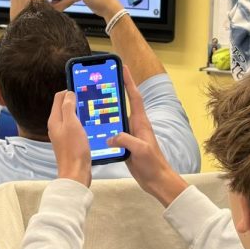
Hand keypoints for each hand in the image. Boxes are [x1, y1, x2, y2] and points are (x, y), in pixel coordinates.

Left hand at [47, 90, 90, 186]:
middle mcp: (56, 126)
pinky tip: (91, 124)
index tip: (84, 90)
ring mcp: (63, 134)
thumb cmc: (74, 148)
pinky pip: (75, 127)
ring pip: (71, 117)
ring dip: (80, 112)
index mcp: (54, 119)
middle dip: (75, 100)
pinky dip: (82, 123)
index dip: (70, 91)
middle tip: (90, 99)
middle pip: (65, 107)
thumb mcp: (72, 124)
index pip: (59, 98)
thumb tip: (69, 94)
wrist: (76, 173)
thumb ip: (68, 107)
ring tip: (92, 110)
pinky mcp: (70, 142)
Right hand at [107, 67, 185, 206]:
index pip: (134, 97)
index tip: (122, 68)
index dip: (129, 82)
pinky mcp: (126, 144)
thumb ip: (126, 140)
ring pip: (116, 117)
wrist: (156, 180)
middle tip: (102, 80)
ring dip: (107, 108)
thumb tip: (111, 136)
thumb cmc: (153, 164)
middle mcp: (136, 125)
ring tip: (93, 99)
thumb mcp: (140, 150)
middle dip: (115, 90)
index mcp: (141, 122)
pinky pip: (113, 131)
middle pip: (124, 103)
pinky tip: (94, 127)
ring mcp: (130, 134)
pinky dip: (104, 127)